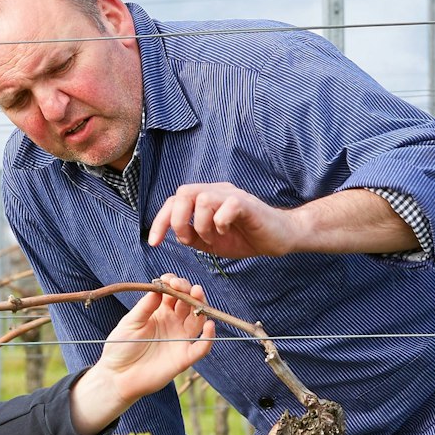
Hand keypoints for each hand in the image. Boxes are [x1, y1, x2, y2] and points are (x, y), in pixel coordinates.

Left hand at [70, 275, 214, 434]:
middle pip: (189, 304)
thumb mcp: (130, 323)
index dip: (174, 284)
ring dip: (201, 306)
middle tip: (184, 286)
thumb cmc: (120, 347)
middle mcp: (174, 324)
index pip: (174, 294)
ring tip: (197, 294)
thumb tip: (158, 288)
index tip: (169, 279)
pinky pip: (201, 347)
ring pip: (198, 321)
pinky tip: (208, 325)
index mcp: (160, 313)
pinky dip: (208, 337)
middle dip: (189, 291)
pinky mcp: (184, 358)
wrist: (117, 376)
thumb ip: (144, 307)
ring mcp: (180, 340)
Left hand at [148, 182, 299, 258]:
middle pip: (183, 192)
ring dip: (201, 225)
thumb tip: (176, 235)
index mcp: (205, 199)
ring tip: (213, 239)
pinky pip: (227, 206)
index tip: (155, 242)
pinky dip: (220, 223)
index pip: (174, 200)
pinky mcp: (248, 203)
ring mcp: (232, 195)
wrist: (279, 237)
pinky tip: (226, 233)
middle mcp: (217, 192)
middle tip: (189, 240)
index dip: (160, 220)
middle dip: (177, 220)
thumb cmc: (247, 237)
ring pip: (203, 199)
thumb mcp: (213, 242)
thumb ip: (194, 236)